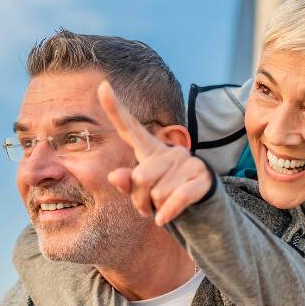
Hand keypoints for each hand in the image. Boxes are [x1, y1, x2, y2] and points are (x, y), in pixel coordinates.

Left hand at [97, 81, 212, 225]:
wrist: (200, 206)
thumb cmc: (163, 195)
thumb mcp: (141, 193)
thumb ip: (127, 185)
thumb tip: (115, 175)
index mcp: (150, 150)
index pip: (129, 128)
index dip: (115, 109)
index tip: (102, 86)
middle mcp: (170, 150)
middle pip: (140, 178)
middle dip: (140, 199)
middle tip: (147, 206)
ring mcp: (188, 162)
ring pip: (157, 193)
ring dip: (155, 208)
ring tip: (163, 208)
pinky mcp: (203, 177)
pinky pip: (177, 199)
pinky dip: (168, 214)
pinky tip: (164, 219)